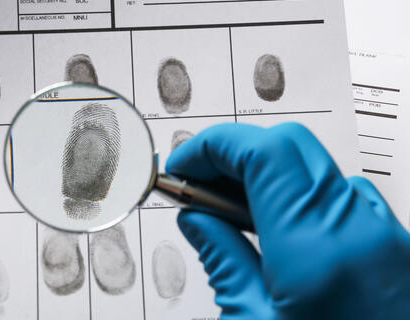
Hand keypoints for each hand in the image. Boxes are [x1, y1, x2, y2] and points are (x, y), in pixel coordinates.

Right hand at [166, 122, 409, 318]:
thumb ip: (223, 262)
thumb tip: (197, 222)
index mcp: (316, 250)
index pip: (261, 152)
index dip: (212, 146)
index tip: (184, 167)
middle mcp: (359, 228)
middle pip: (288, 146)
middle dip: (235, 153)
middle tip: (199, 186)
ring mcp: (385, 233)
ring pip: (315, 167)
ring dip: (266, 174)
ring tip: (232, 215)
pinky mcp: (395, 245)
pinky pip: (342, 195)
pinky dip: (299, 195)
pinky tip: (276, 230)